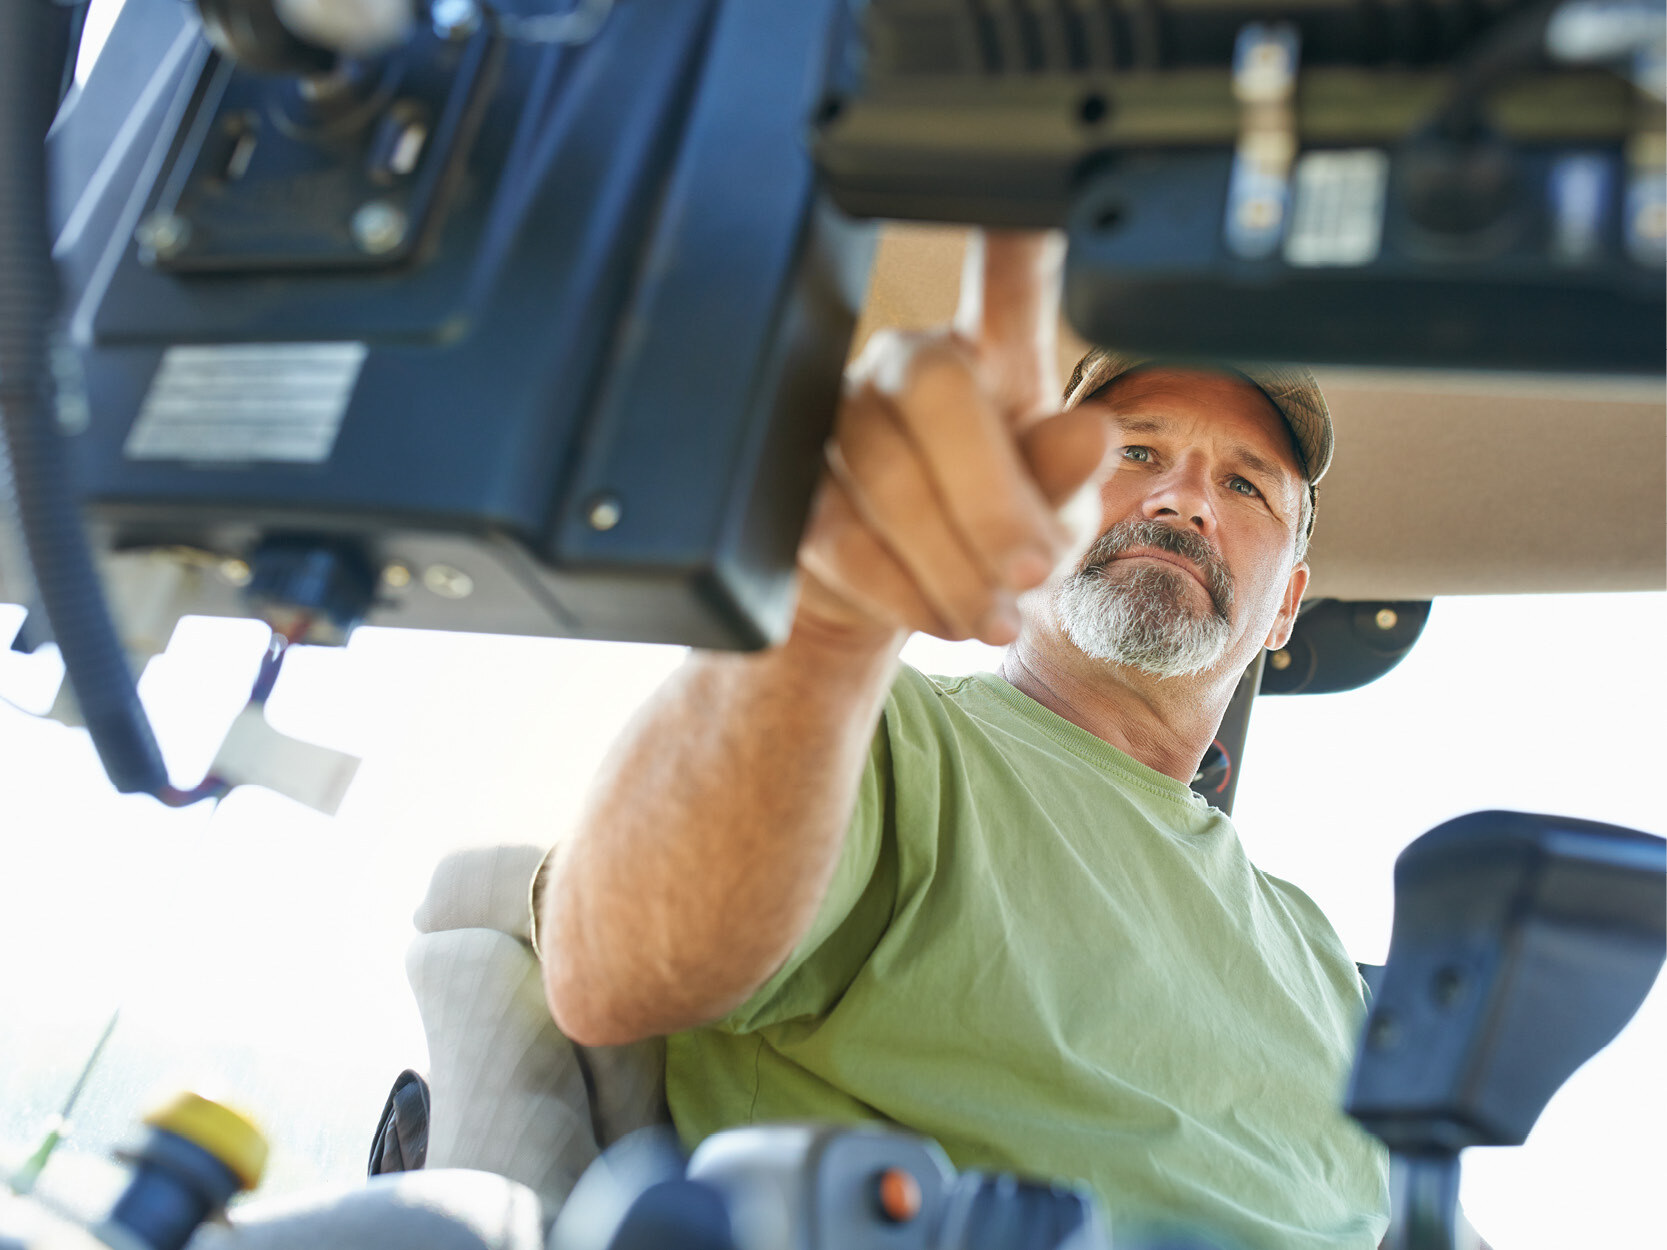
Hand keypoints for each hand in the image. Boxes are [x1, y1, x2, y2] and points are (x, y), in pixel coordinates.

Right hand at [795, 231, 1108, 648]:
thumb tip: (1089, 435)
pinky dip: (901, 589)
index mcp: (991, 355)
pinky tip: (940, 615)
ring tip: (994, 618)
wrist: (899, 605)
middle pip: (935, 388)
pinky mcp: (790, 484)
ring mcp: (837, 416)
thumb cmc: (990, 537)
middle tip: (1031, 573)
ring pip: (885, 473)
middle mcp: (908, 366)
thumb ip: (1067, 478)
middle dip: (991, 498)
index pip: (1008, 277)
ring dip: (952, 563)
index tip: (1039, 170)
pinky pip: (840, 530)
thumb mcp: (1053, 516)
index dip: (1017, 229)